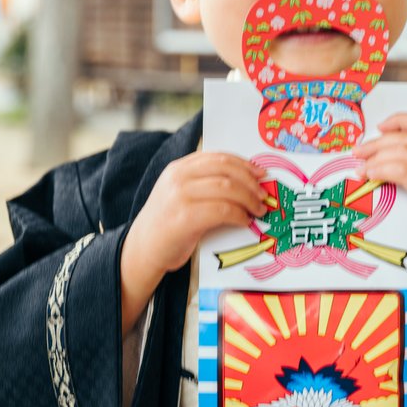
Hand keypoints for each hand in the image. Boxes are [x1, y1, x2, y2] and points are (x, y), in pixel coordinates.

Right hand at [120, 152, 266, 334]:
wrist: (143, 249)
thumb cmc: (167, 224)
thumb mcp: (181, 194)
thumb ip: (204, 183)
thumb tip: (245, 183)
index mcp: (179, 168)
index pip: (218, 157)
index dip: (244, 164)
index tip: (260, 174)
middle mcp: (178, 177)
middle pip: (226, 170)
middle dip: (250, 182)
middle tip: (263, 196)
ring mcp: (180, 196)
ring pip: (227, 188)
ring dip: (249, 199)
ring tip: (258, 210)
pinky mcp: (185, 217)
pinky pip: (222, 210)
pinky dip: (239, 215)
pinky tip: (244, 221)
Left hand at [351, 112, 406, 260]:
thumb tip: (380, 150)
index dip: (396, 121)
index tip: (378, 128)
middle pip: (405, 139)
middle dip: (376, 144)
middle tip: (357, 153)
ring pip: (402, 153)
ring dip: (375, 159)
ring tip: (361, 169)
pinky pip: (402, 171)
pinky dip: (382, 170)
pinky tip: (371, 176)